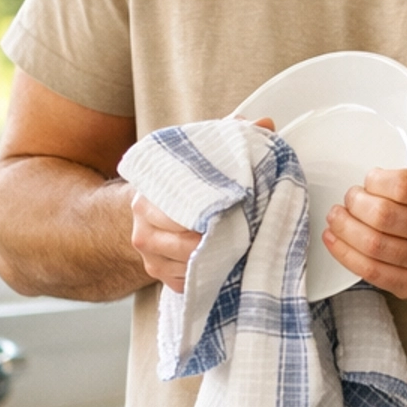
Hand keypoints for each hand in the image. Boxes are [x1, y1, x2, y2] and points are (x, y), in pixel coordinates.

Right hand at [128, 115, 274, 292]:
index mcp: (147, 198)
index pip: (182, 210)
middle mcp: (143, 230)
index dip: (214, 210)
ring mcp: (151, 258)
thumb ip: (230, 137)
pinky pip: (191, 282)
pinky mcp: (161, 277)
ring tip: (240, 245)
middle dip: (219, 237)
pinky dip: (212, 274)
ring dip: (218, 258)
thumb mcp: (203, 156)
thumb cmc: (184, 185)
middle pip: (187, 243)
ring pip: (191, 266)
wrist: (152, 212)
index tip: (237, 206)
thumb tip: (264, 124)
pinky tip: (226, 260)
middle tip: (245, 229)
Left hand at [321, 127, 406, 299]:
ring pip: (375, 246)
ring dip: (345, 228)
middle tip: (350, 197)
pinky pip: (372, 272)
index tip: (369, 178)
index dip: (377, 181)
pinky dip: (345, 254)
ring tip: (337, 215)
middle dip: (356, 204)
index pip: (406, 185)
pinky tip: (334, 238)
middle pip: (386, 217)